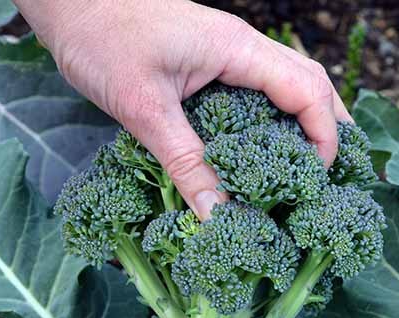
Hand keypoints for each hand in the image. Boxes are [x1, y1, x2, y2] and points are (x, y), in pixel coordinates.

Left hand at [15, 0, 350, 218]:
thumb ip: (184, 161)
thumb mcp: (143, 106)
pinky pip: (256, 87)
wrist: (68, 0)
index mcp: (237, 49)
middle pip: (310, 82)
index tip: (317, 182)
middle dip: (329, 128)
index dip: (325, 138)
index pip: (308, 92)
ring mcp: (225, 51)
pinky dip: (271, 116)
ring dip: (305, 120)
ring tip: (307, 167)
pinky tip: (260, 147)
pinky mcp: (206, 60)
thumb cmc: (101, 37)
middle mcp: (241, 46)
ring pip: (287, 82)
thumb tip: (216, 214)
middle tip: (328, 177)